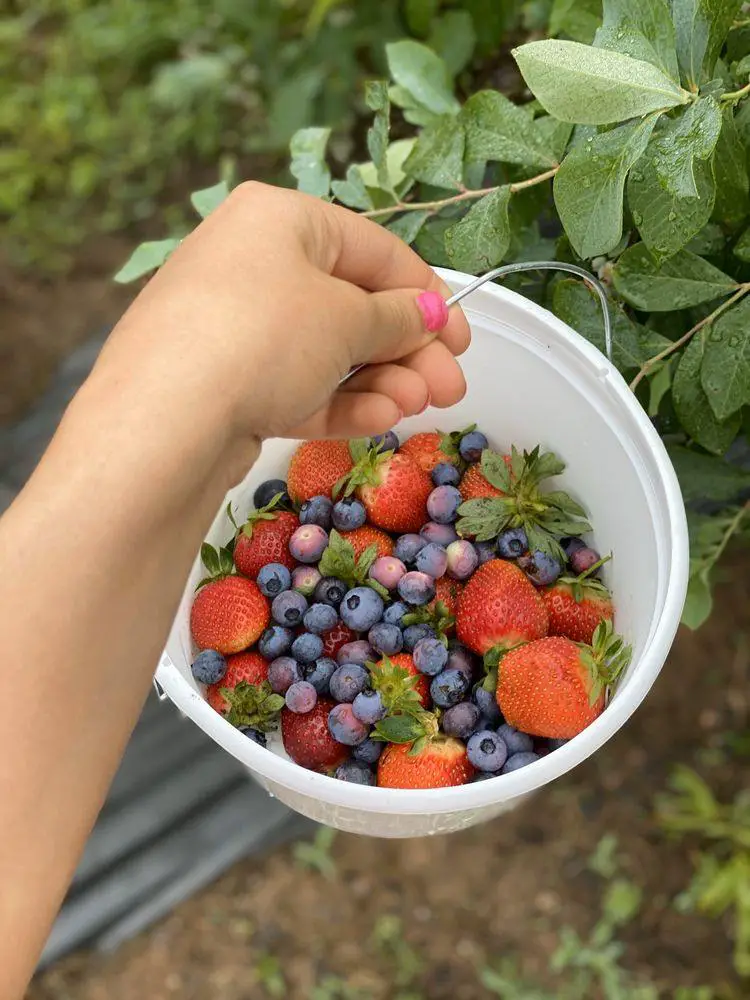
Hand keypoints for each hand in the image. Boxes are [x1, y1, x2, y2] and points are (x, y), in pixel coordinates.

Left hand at [93, 182, 469, 455]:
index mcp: (280, 219)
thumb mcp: (347, 319)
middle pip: (353, 306)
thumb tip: (430, 315)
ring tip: (418, 408)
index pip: (374, 250)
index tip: (462, 339)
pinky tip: (382, 420)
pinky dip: (342, 401)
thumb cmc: (264, 336)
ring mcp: (236, 327)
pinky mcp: (227, 384)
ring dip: (381, 381)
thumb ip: (398, 318)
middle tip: (451, 390)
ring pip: (328, 352)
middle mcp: (253, 264)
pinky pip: (297, 385)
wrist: (163, 420)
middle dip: (409, 351)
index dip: (427, 295)